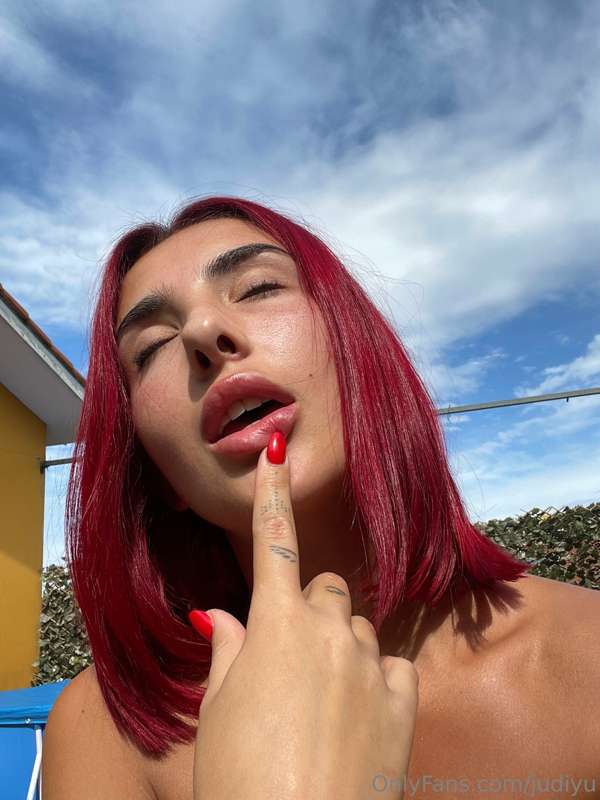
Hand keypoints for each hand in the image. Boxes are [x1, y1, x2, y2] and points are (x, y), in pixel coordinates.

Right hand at [191, 432, 418, 799]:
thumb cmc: (240, 777)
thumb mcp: (217, 711)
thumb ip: (227, 650)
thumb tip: (221, 617)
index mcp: (274, 624)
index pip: (272, 540)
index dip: (271, 492)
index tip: (276, 450)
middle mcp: (327, 628)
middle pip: (323, 588)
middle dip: (308, 609)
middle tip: (288, 660)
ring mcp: (368, 660)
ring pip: (356, 625)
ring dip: (339, 647)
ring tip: (320, 704)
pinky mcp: (402, 697)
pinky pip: (389, 664)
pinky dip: (374, 679)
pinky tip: (357, 719)